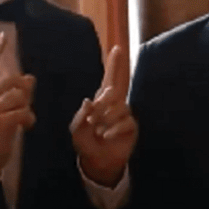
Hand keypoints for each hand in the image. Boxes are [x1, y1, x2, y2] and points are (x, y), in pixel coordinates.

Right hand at [0, 32, 35, 181]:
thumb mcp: (0, 108)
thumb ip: (13, 92)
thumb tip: (30, 78)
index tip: (3, 36)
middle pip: (13, 80)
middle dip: (25, 91)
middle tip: (25, 105)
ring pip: (20, 96)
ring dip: (27, 107)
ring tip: (23, 118)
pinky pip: (24, 111)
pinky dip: (30, 119)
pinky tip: (26, 126)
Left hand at [71, 46, 136, 187]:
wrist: (97, 161)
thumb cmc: (85, 142)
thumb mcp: (76, 129)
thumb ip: (81, 114)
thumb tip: (89, 100)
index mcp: (101, 101)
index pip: (109, 79)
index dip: (114, 64)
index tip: (117, 48)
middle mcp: (115, 104)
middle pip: (114, 91)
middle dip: (103, 103)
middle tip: (92, 119)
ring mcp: (125, 115)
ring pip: (120, 107)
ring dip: (107, 119)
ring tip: (98, 130)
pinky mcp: (131, 127)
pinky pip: (126, 122)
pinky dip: (114, 128)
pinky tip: (106, 135)